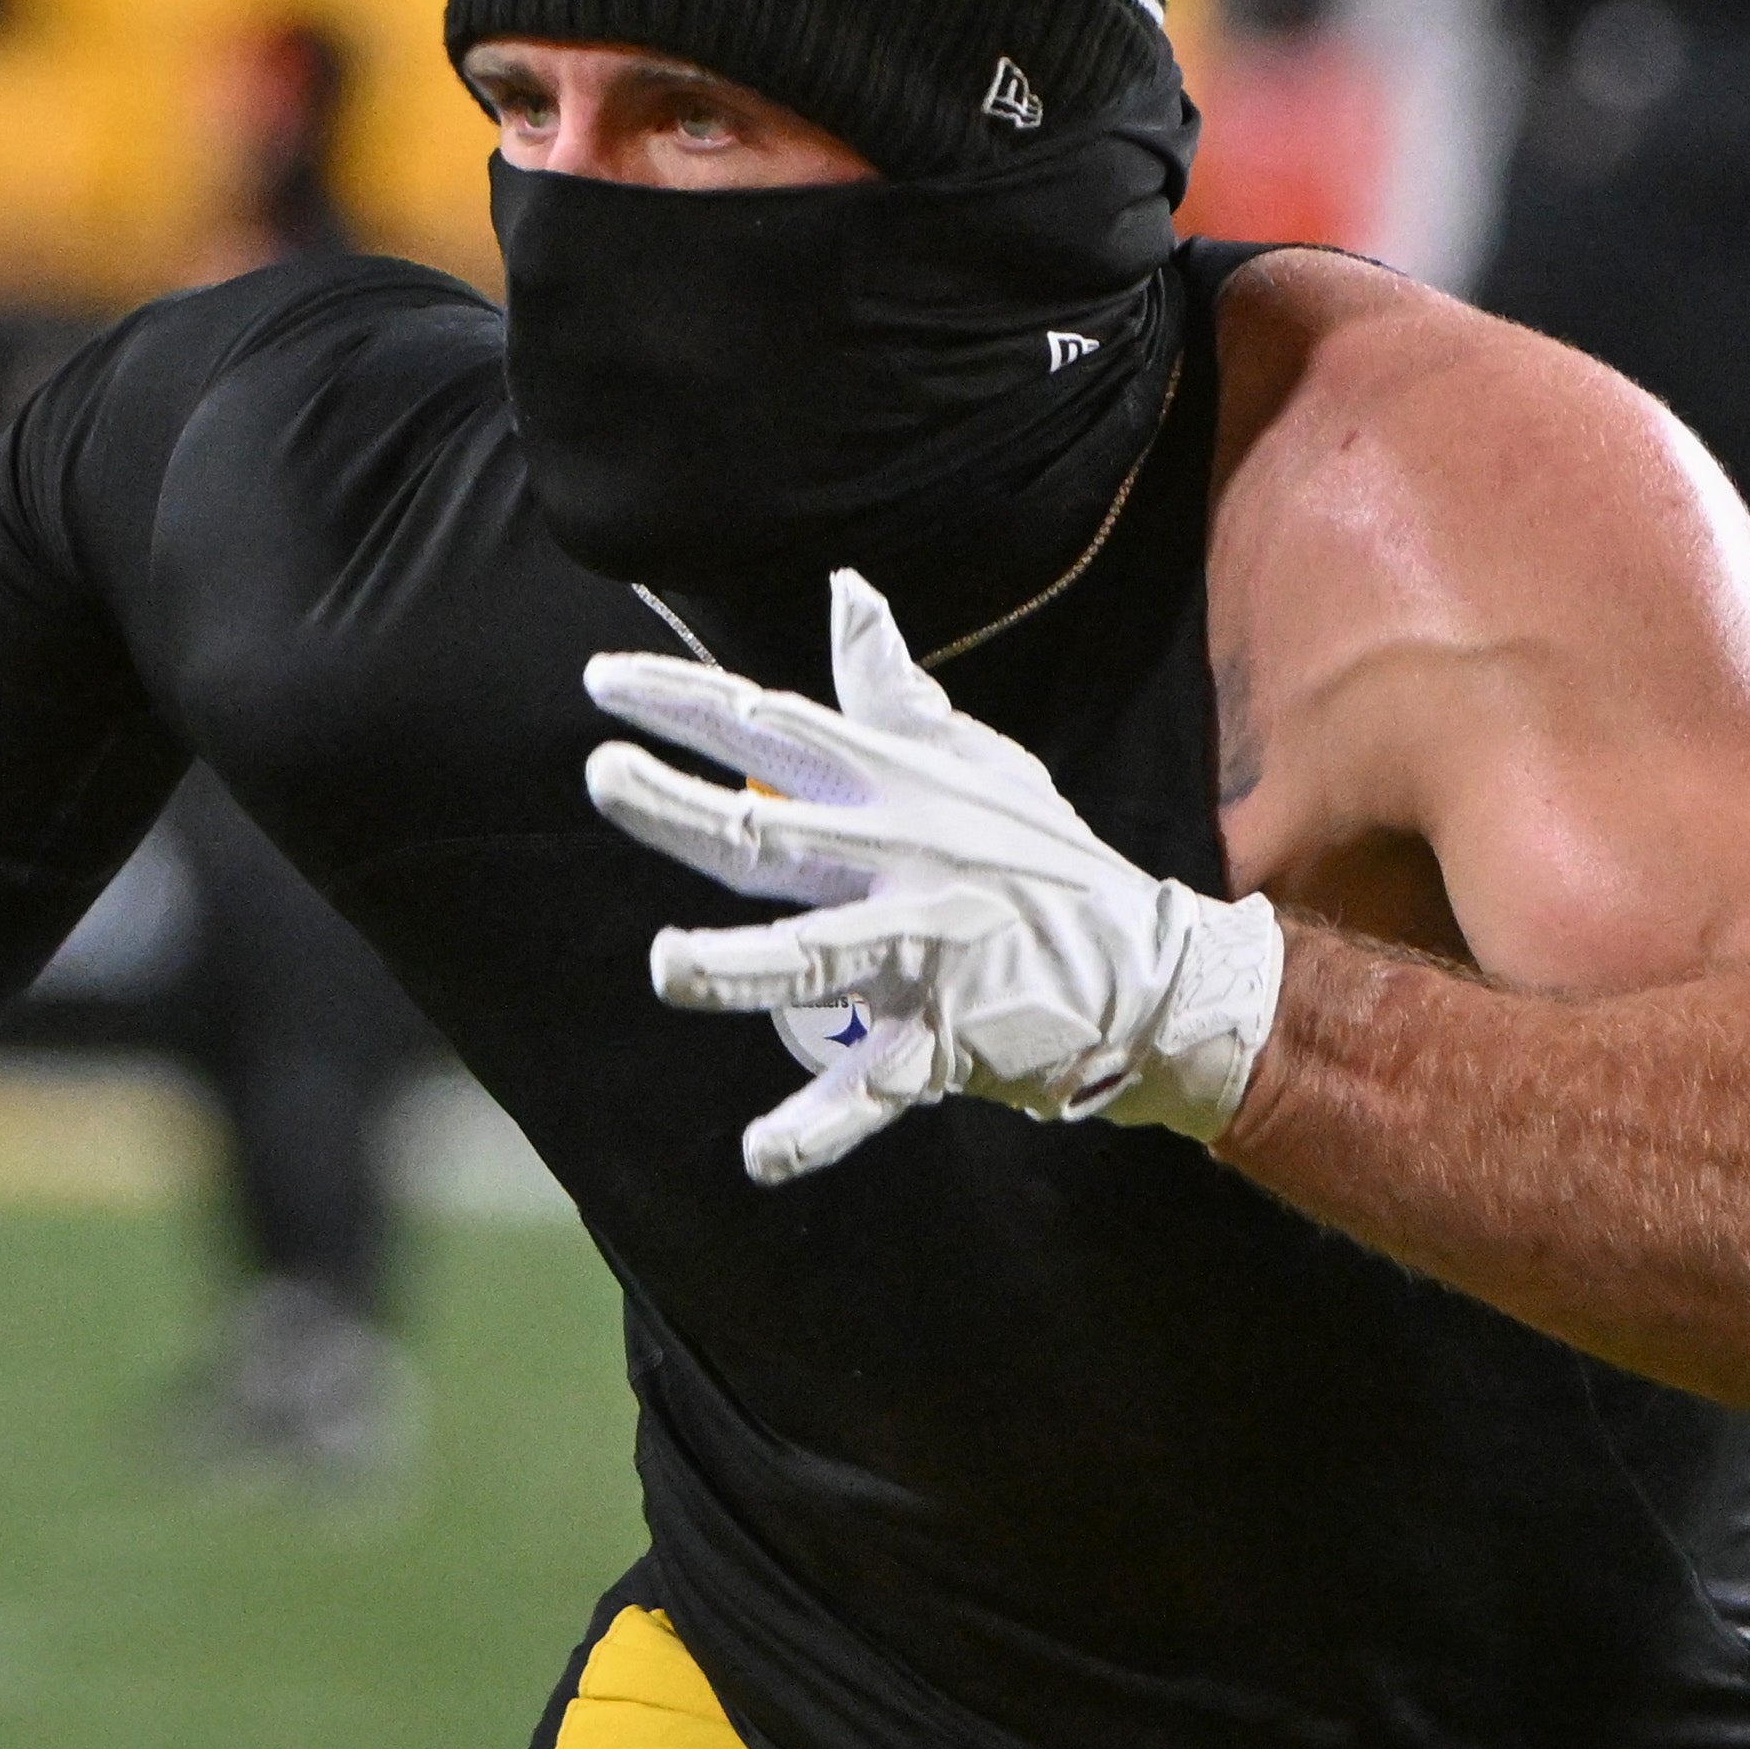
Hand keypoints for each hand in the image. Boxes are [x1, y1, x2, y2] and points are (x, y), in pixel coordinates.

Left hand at [581, 567, 1284, 1185]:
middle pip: (773, 836)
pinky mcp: (942, 1042)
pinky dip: (816, 1128)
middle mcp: (902, 863)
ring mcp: (921, 956)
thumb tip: (846, 593)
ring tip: (667, 966)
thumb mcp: (982, 760)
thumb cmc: (1047, 860)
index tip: (605, 685)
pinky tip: (759, 1155)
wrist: (1146, 971)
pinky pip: (867, 1091)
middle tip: (603, 777)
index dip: (687, 704)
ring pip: (812, 961)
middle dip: (682, 809)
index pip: (778, 731)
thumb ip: (895, 692)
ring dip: (736, 968)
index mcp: (900, 792)